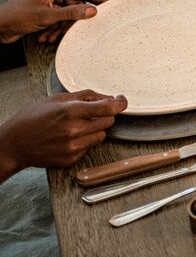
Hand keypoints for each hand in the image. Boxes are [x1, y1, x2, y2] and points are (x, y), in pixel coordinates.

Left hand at [0, 0, 105, 44]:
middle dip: (71, 21)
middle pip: (74, 6)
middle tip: (78, 28)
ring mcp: (48, 3)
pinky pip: (57, 21)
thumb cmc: (15, 15)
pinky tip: (46, 36)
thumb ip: (71, 13)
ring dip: (60, 28)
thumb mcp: (48, 15)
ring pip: (65, 16)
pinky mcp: (44, 13)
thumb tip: (90, 11)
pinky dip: (54, 30)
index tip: (107, 4)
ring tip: (53, 34)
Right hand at [0, 91, 126, 175]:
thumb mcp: (57, 99)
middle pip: (108, 122)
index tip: (121, 101)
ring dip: (95, 130)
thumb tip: (108, 97)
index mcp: (71, 111)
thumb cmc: (32, 118)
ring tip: (77, 126)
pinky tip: (69, 138)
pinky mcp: (70, 159)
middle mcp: (73, 130)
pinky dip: (84, 142)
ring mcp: (72, 147)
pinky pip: (89, 148)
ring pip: (101, 136)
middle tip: (90, 114)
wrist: (13, 143)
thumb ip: (86, 96)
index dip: (120, 104)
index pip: (109, 109)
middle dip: (104, 116)